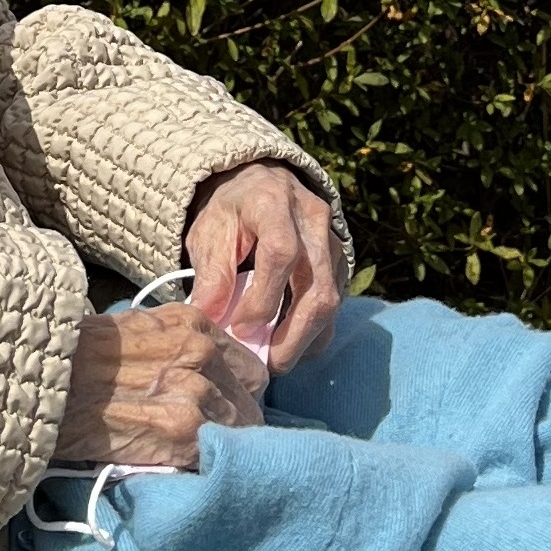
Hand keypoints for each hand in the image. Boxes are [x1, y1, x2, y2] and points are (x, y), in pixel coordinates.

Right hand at [55, 306, 268, 470]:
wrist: (42, 385)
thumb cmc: (81, 358)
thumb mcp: (140, 330)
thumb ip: (182, 344)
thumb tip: (211, 369)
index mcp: (194, 325)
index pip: (249, 365)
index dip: (237, 387)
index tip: (221, 401)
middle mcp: (202, 354)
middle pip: (253, 396)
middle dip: (235, 414)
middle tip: (206, 430)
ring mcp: (196, 393)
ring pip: (242, 429)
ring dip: (221, 442)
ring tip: (192, 450)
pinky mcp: (184, 432)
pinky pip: (217, 453)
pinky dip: (205, 462)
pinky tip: (182, 460)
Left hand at [186, 161, 342, 373]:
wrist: (263, 185)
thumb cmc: (232, 211)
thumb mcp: (211, 232)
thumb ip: (211, 273)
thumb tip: (209, 318)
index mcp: (274, 204)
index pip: (282, 253)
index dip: (263, 298)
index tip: (240, 328)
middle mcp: (313, 220)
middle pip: (317, 287)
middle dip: (292, 336)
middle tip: (266, 365)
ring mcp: (332, 241)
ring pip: (331, 300)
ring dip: (305, 339)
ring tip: (277, 360)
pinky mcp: (340, 262)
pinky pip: (336, 305)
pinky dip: (315, 332)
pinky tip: (291, 345)